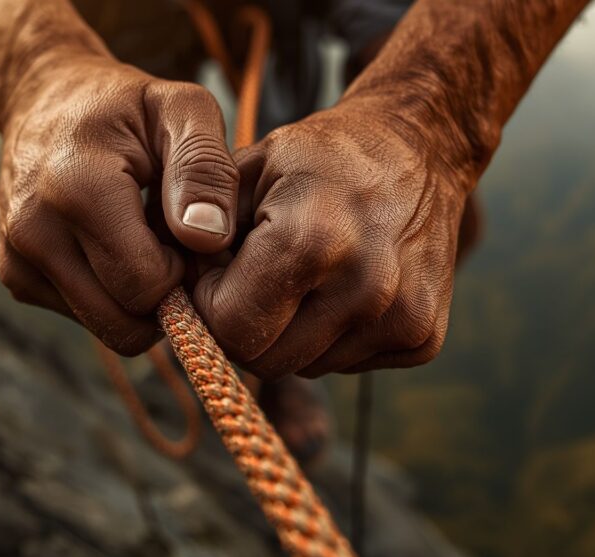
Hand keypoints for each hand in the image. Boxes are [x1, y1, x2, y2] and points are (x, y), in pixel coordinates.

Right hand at [0, 56, 237, 354]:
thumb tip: (208, 238)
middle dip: (164, 295)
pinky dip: (111, 294)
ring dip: (138, 298)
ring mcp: (18, 260)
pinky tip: (114, 246)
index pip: (147, 285)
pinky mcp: (16, 277)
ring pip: (107, 328)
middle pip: (125, 323)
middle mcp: (34, 233)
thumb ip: (204, 169)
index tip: (188, 231)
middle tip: (172, 242)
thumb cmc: (128, 105)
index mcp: (77, 191)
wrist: (47, 98)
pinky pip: (86, 318)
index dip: (184, 270)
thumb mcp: (182, 110)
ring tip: (144, 239)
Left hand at [194, 94, 474, 377]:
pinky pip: (345, 365)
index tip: (216, 270)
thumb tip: (170, 298)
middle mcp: (366, 289)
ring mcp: (402, 320)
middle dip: (243, 326)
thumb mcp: (247, 171)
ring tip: (300, 277)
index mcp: (314, 242)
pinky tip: (339, 288)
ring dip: (287, 333)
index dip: (208, 304)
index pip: (228, 328)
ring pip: (304, 367)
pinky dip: (329, 337)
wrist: (418, 150)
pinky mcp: (423, 340)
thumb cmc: (318, 159)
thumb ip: (199, 233)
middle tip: (250, 278)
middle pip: (265, 360)